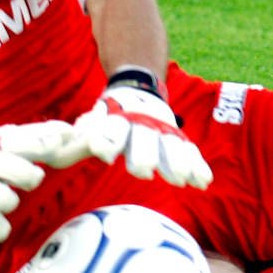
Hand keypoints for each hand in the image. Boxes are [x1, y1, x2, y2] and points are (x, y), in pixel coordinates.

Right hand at [0, 120, 87, 242]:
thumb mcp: (14, 136)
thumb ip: (42, 134)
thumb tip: (71, 132)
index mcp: (1, 142)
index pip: (23, 141)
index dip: (43, 145)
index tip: (57, 145)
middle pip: (12, 169)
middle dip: (28, 176)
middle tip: (32, 179)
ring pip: (1, 198)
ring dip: (9, 201)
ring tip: (10, 199)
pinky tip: (3, 229)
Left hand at [74, 84, 212, 188]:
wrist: (137, 90)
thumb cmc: (109, 115)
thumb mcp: (94, 118)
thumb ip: (85, 131)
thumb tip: (69, 138)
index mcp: (119, 118)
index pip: (114, 130)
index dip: (109, 141)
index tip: (106, 155)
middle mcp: (142, 123)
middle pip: (144, 139)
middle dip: (144, 155)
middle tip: (144, 173)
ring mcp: (162, 129)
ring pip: (171, 145)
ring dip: (176, 163)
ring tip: (180, 181)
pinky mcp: (177, 136)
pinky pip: (189, 150)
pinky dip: (197, 165)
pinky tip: (204, 182)